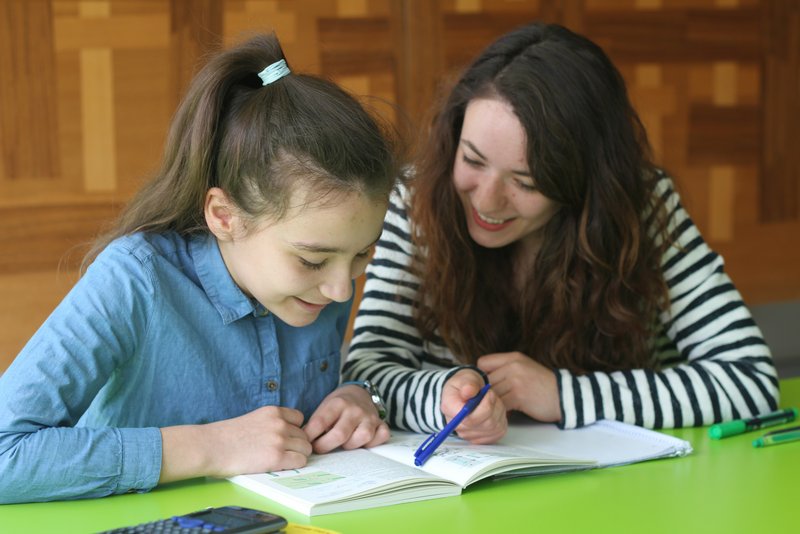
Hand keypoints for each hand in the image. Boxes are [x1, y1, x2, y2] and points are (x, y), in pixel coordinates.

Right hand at [160, 406, 310, 482]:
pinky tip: (280, 466)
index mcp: (273, 411)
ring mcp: (279, 440)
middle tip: (282, 453)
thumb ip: (271, 423)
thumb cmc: (227, 437)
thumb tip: (288, 434)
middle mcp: (279, 423)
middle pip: (304, 436)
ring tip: (281, 461)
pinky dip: (293, 465)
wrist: (211, 447)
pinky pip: (300, 461)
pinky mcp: (277, 457)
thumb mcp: (253, 419)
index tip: (285, 438)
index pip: (300, 418)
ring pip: (305, 449)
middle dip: (296, 445)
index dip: (294, 430)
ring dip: (297, 456)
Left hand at [304, 385, 389, 453]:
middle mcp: (355, 409)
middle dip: (325, 446)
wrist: (358, 394)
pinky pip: (381, 437)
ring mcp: (370, 417)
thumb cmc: (337, 407)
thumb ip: (315, 423)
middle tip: (319, 448)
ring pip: (362, 437)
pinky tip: (363, 443)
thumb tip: (302, 442)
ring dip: (350, 445)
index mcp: (338, 403)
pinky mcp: (381, 424)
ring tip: (343, 443)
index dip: (310, 436)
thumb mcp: (324, 408)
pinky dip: (373, 443)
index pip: (320, 422)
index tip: (305, 442)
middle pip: (340, 434)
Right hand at [441, 369, 506, 443]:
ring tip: (492, 401)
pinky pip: (499, 431)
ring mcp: (470, 436)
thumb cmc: (465, 385)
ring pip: (494, 426)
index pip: (469, 418)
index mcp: (450, 409)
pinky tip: (494, 410)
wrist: (465, 393)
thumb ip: (468, 384)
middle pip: (485, 423)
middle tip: (490, 394)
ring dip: (498, 410)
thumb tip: (468, 391)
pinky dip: (501, 418)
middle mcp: (458, 427)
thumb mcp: (465, 378)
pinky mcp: (483, 439)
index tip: (487, 393)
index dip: (484, 406)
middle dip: (493, 406)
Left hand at [477, 352, 561, 422]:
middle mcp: (513, 366)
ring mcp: (516, 380)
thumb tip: (482, 380)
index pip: (483, 363)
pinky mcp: (519, 396)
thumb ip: (505, 369)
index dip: (482, 376)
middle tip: (494, 400)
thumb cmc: (542, 385)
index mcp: (513, 357)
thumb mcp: (524, 368)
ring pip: (492, 393)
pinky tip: (508, 412)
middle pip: (485, 380)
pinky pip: (500, 404)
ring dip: (495, 402)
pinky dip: (502, 410)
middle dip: (487, 392)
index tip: (489, 385)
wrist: (564, 397)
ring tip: (502, 406)